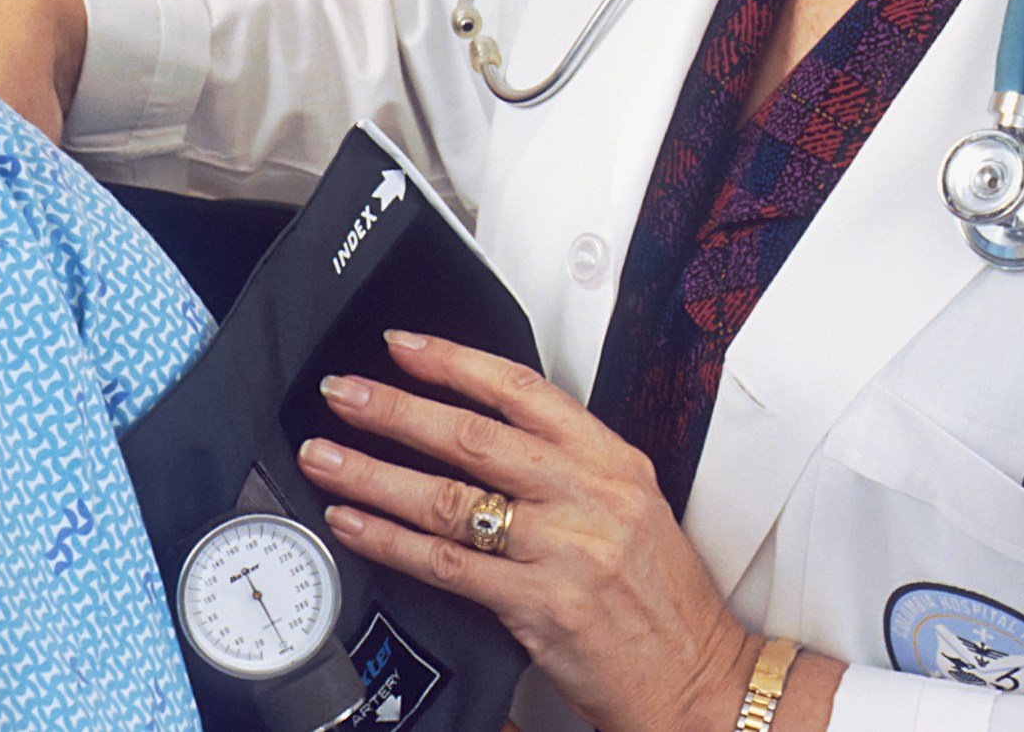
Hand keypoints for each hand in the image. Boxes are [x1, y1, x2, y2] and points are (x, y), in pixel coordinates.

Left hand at [298, 331, 766, 731]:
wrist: (698, 678)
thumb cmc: (663, 600)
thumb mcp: (631, 508)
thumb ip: (567, 468)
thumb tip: (483, 437)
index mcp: (611, 461)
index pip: (521, 390)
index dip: (454, 360)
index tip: (403, 345)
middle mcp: (587, 496)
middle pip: (471, 436)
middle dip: (395, 409)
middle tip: (344, 393)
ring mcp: (564, 550)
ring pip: (447, 498)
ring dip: (373, 472)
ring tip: (325, 456)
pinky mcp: (541, 606)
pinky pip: (445, 564)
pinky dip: (388, 541)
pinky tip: (352, 524)